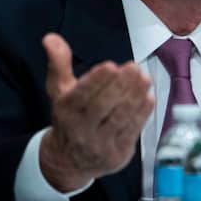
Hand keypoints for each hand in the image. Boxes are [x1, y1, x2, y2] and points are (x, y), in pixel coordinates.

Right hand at [38, 32, 154, 191]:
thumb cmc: (69, 119)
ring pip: (119, 118)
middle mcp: (80, 129)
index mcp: (65, 111)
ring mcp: (99, 144)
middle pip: (101, 106)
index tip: (111, 66)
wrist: (68, 162)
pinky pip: (131, 132)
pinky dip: (142, 114)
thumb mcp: (60, 91)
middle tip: (134, 67)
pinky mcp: (116, 154)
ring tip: (145, 78)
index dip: (96, 81)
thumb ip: (59, 64)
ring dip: (134, 97)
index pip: (81, 95)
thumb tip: (51, 38)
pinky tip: (149, 97)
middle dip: (119, 85)